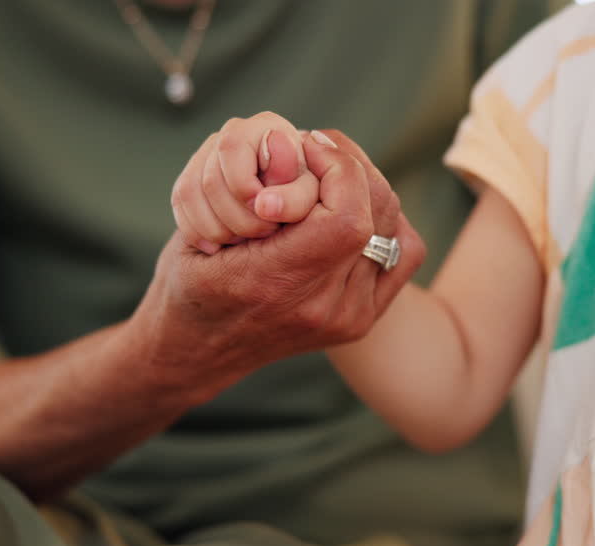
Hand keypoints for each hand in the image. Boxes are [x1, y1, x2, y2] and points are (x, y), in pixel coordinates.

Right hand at [129, 130, 425, 400]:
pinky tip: (352, 209)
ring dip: (366, 188)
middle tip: (318, 151)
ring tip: (331, 176)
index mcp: (278, 282)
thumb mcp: (201, 229)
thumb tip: (299, 145)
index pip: (349, 214)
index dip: (337, 166)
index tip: (308, 145)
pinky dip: (386, 223)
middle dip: (352, 167)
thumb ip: (254, 192)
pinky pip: (403, 253)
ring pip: (393, 225)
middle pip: (378, 212)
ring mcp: (348, 317)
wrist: (197, 351)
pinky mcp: (361, 319)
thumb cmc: (192, 280)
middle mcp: (322, 307)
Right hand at [171, 112, 321, 254]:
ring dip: (217, 228)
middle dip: (236, 217)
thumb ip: (296, 197)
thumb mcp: (309, 199)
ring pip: (190, 193)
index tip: (268, 215)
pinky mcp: (191, 176)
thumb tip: (264, 203)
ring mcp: (208, 152)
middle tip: (263, 233)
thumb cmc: (302, 198)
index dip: (245, 189)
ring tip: (245, 239)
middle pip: (210, 179)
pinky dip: (198, 232)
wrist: (288, 208)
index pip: (232, 150)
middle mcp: (234, 131)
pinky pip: (180, 204)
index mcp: (266, 127)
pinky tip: (220, 245)